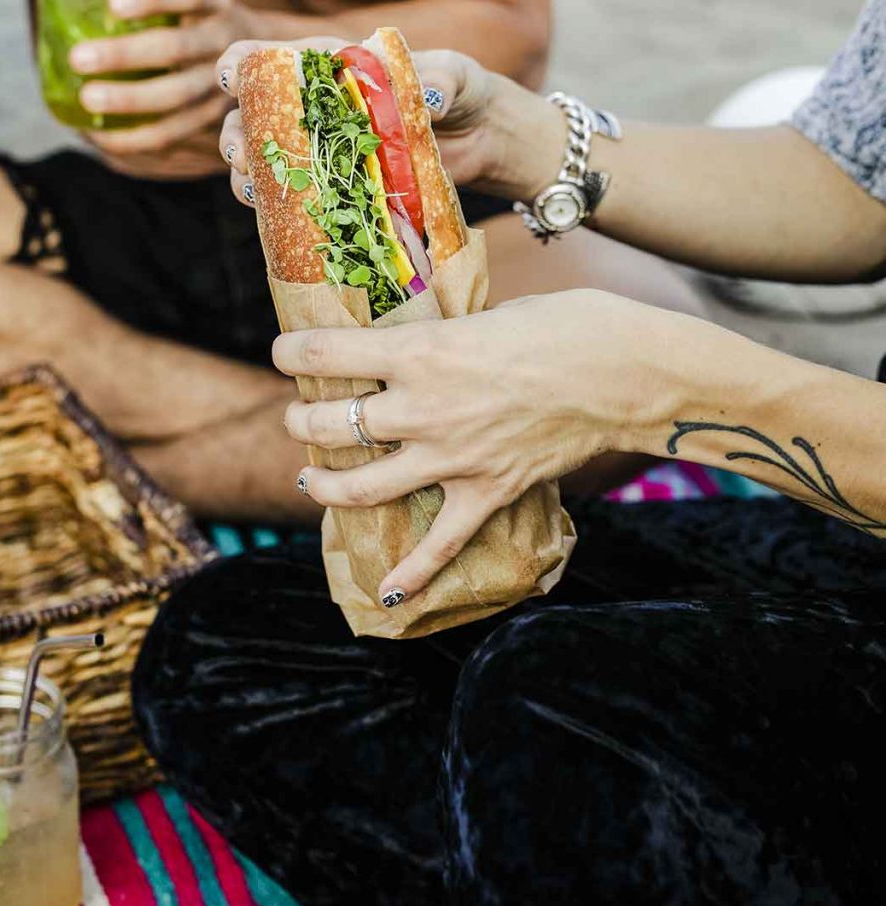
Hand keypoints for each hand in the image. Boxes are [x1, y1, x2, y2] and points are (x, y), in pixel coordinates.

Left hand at [72, 0, 258, 156]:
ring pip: (178, 96)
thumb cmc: (204, 24)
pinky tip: (98, 134)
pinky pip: (174, 133)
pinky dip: (134, 138)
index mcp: (217, 5)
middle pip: (178, 48)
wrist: (268, 62)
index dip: (155, 0)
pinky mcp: (214, 120)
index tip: (114, 4)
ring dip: (130, 100)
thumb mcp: (193, 0)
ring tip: (87, 99)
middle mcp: (226, 43)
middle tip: (79, 58)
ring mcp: (225, 86)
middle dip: (126, 55)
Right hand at [216, 40, 562, 205]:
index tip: (229, 77)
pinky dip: (278, 207)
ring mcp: (321, 150)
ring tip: (250, 185)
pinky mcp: (336, 187)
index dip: (242, 65)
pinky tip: (276, 216)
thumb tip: (430, 100)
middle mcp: (315, 107)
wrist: (482, 138)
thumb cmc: (462, 91)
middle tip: (240, 152)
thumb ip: (441, 81)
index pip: (273, 58)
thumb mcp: (455, 78)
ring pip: (264, 160)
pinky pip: (294, 197)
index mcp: (332, 66)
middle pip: (252, 116)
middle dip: (235, 132)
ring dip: (248, 174)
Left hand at [275, 290, 660, 602]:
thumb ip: (445, 337)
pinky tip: (388, 592)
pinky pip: (439, 544)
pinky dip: (413, 574)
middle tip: (298, 416)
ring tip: (309, 478)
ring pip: (364, 485)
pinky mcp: (486, 492)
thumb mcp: (487, 313)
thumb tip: (424, 345)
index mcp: (421, 350)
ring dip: (326, 485)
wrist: (624, 373)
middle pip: (333, 424)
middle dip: (302, 421)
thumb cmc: (564, 325)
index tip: (281, 351)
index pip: (328, 352)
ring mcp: (452, 457)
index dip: (292, 351)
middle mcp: (423, 407)